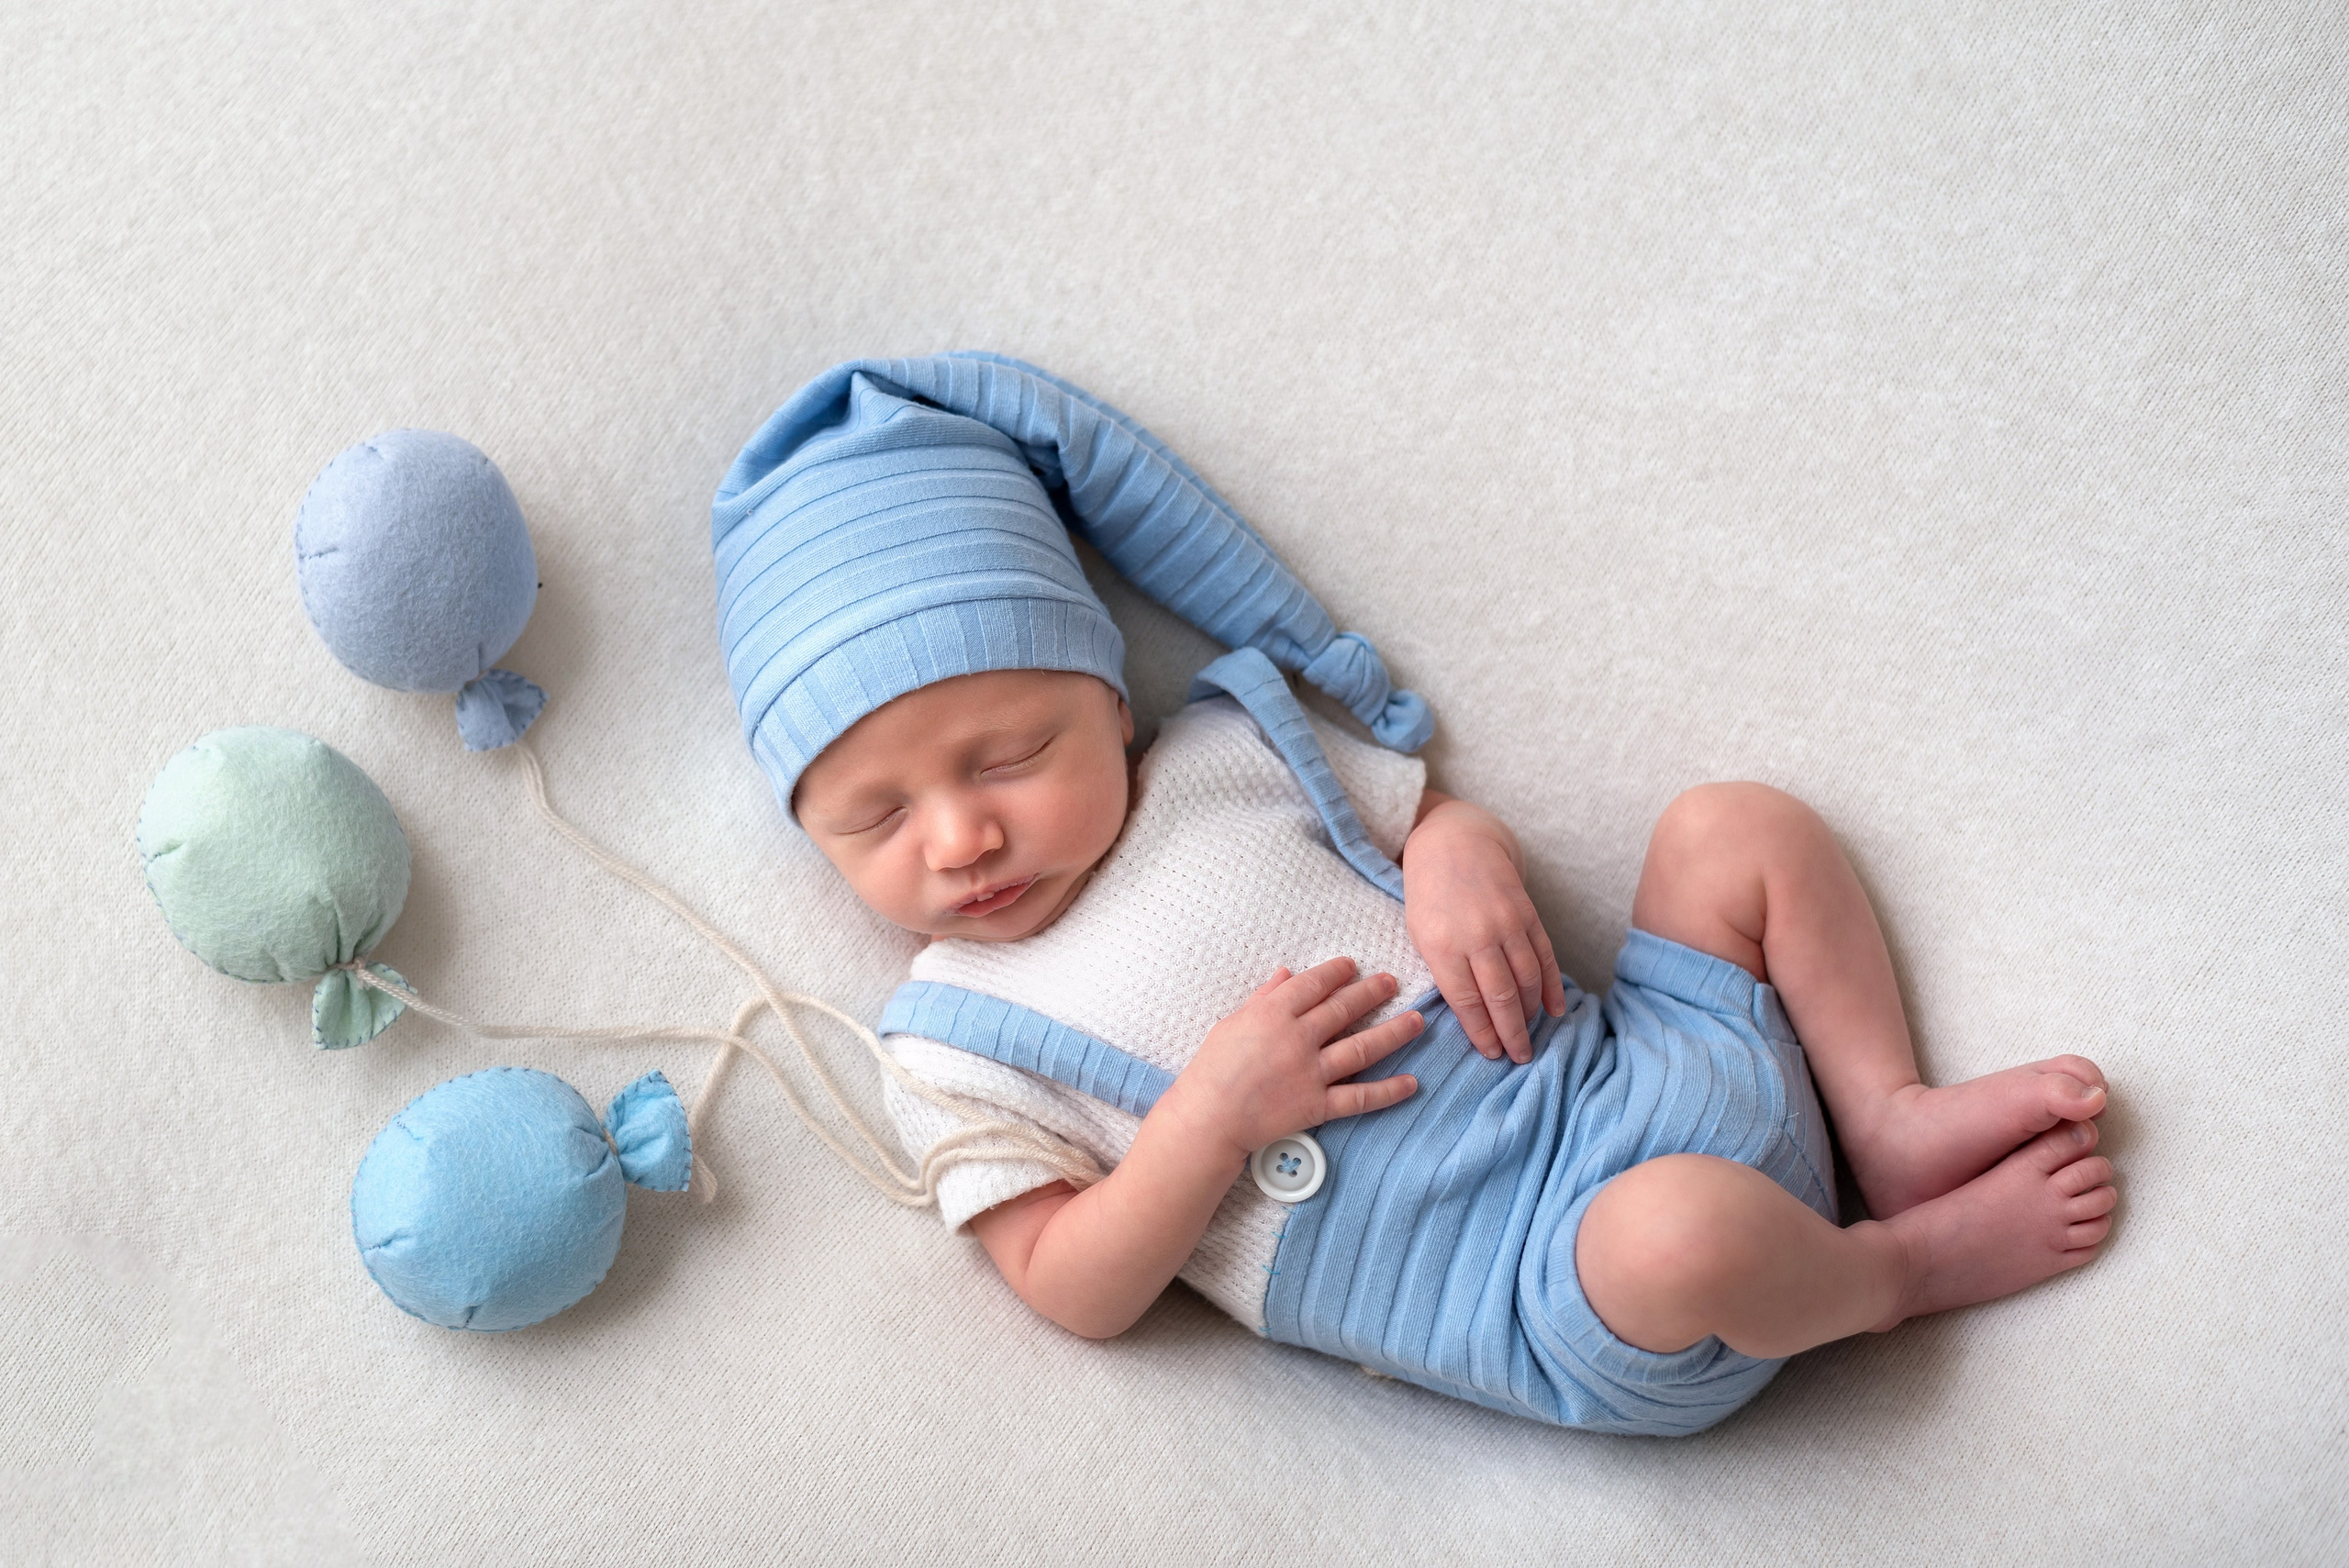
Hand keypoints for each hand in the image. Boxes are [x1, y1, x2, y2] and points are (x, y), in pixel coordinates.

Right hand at [1166, 956, 1424, 1158]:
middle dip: (1372, 992)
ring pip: (1362, 1047)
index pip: (1315, 984)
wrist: (1208, 1117)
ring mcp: (1311, 1072)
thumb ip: (1262, 998)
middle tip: (1392, 982)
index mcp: (1274, 1013)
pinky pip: (1360, 1097)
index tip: (1352, 966)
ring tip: (1417, 1021)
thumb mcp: (1232, 1023)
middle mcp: (1298, 1038)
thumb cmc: (1211, 1069)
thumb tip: (1285, 974)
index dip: (1337, 972)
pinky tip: (1411, 1083)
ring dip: (1394, 1032)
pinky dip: (1388, 1091)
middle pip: (1345, 1009)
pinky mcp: (1317, 1105)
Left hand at [1402, 795, 1566, 1063]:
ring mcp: (1506, 923)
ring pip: (1526, 979)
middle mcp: (1477, 936)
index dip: (1482, 1032)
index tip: (1492, 1054)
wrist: (1455, 842)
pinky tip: (1555, 1009)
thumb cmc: (1429, 895)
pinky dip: (1551, 986)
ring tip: (1530, 1036)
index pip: (1466, 1001)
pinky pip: (1544, 956)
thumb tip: (1469, 1015)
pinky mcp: (1527, 913)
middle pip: (1501, 997)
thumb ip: (1443, 971)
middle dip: (1512, 1033)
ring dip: (1530, 1013)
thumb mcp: (1420, 933)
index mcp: (1442, 945)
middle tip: (1519, 1057)